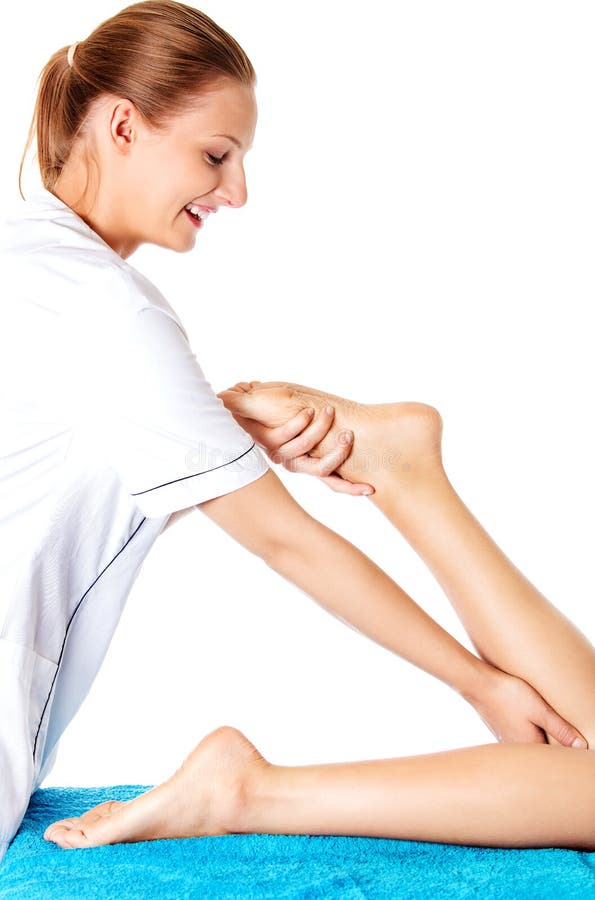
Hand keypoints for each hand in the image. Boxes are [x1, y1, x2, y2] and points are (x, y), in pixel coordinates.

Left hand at [217, 381, 374, 495]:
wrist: (227, 415)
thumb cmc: (265, 419)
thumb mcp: (297, 427)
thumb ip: (316, 428)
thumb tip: (346, 426)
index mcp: (302, 462)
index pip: (330, 481)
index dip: (349, 489)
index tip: (370, 490)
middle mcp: (290, 462)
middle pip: (320, 470)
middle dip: (338, 453)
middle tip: (349, 435)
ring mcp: (277, 451)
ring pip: (305, 448)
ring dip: (320, 429)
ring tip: (328, 411)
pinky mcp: (263, 439)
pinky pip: (286, 434)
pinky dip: (299, 423)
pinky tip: (307, 411)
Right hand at [469, 667, 587, 747]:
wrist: (477, 685)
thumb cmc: (509, 695)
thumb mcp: (540, 710)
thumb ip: (561, 729)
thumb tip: (581, 747)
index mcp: (529, 746)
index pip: (552, 758)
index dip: (565, 753)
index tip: (574, 747)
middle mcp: (516, 747)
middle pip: (540, 753)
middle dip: (552, 748)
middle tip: (560, 736)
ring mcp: (506, 739)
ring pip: (528, 744)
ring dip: (538, 740)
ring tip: (545, 730)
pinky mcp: (500, 729)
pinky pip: (518, 737)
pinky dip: (526, 733)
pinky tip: (527, 722)